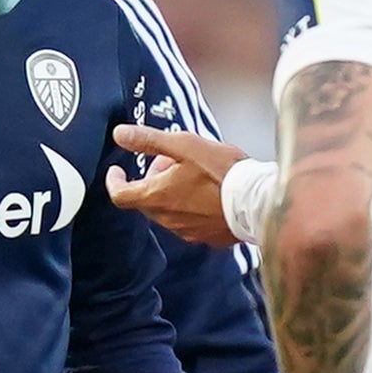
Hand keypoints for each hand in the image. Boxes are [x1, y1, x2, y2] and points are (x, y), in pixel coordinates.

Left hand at [105, 123, 244, 248]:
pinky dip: (189, 206)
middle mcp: (166, 219)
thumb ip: (149, 140)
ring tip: (193, 173)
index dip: (114, 181)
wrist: (256, 202)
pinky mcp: (205, 238)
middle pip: (145, 200)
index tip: (117, 171)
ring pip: (167, 211)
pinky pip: (188, 221)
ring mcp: (186, 231)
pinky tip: (208, 192)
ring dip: (170, 193)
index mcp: (156, 197)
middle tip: (170, 161)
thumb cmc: (222, 172)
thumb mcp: (184, 145)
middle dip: (151, 179)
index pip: (120, 195)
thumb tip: (119, 134)